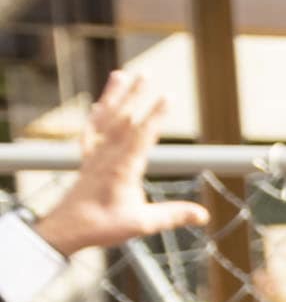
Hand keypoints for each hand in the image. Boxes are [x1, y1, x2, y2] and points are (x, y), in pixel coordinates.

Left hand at [35, 48, 200, 260]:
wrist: (65, 228)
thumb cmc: (102, 225)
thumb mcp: (142, 224)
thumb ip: (172, 215)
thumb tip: (204, 215)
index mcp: (123, 167)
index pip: (143, 135)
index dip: (156, 115)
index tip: (168, 96)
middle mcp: (107, 155)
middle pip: (123, 118)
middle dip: (135, 95)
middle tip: (145, 73)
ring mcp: (95, 155)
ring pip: (105, 119)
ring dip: (114, 96)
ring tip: (121, 74)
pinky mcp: (86, 160)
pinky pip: (90, 132)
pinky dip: (94, 117)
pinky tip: (97, 105)